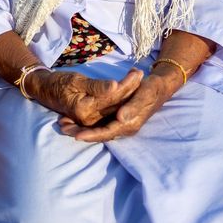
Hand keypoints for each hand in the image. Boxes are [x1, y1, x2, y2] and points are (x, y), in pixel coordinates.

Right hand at [26, 67, 143, 126]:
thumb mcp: (76, 80)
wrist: (45, 90)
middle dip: (130, 89)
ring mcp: (92, 120)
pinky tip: (127, 89)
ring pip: (115, 107)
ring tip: (137, 78)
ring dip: (127, 94)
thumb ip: (96, 86)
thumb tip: (115, 86)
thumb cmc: (59, 83)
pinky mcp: (92, 118)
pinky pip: (110, 110)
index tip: (137, 73)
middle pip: (117, 104)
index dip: (126, 85)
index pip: (113, 98)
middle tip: (140, 73)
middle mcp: (91, 119)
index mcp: (87, 110)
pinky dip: (119, 99)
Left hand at [58, 65, 176, 141]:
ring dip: (81, 127)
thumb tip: (120, 119)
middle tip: (62, 128)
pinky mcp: (117, 117)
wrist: (159, 87)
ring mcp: (120, 123)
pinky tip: (74, 118)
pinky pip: (99, 123)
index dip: (92, 135)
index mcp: (129, 124)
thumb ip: (133, 107)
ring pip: (97, 129)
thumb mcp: (145, 94)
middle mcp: (123, 127)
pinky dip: (87, 122)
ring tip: (63, 123)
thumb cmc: (152, 89)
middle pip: (99, 134)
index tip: (77, 135)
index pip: (107, 133)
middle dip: (81, 132)